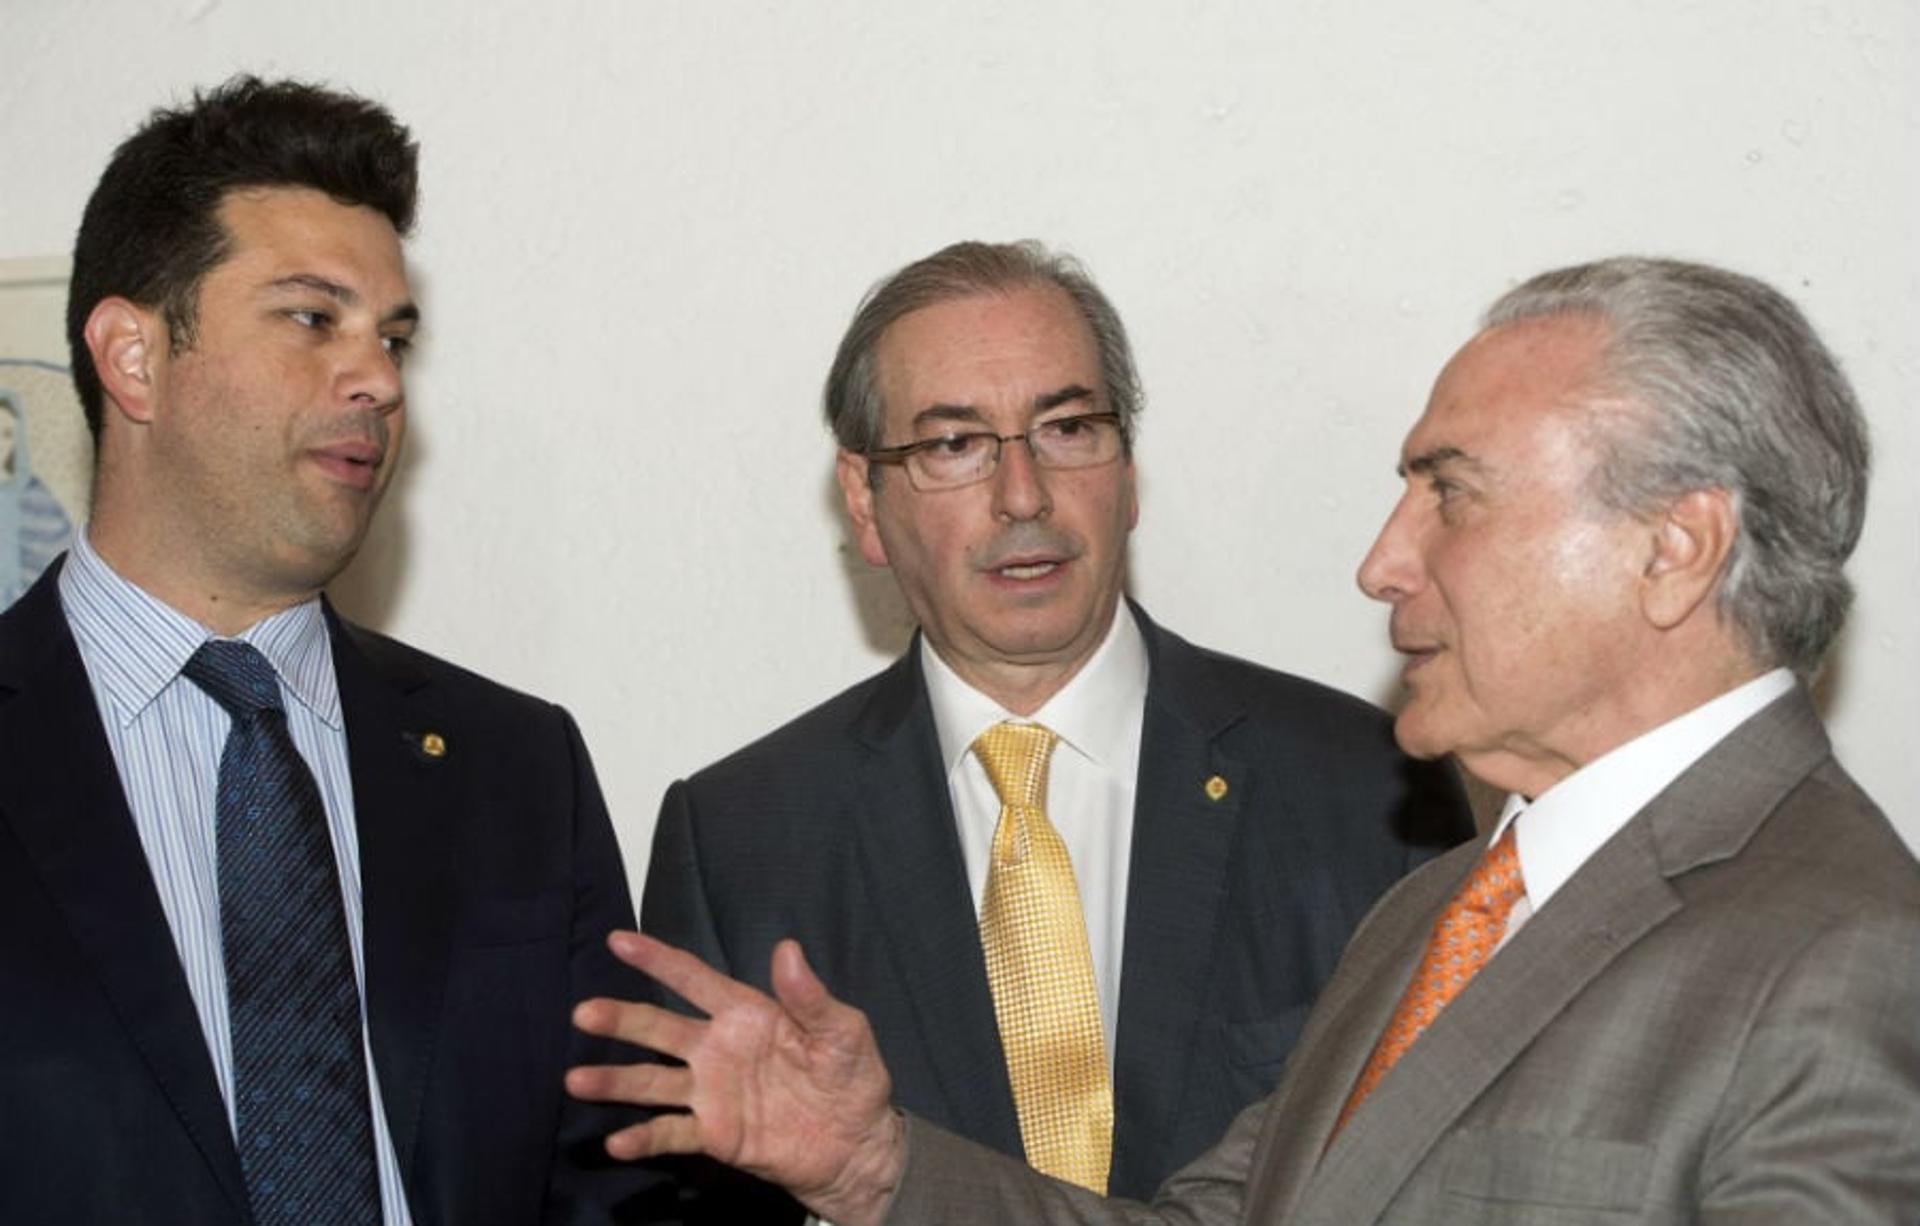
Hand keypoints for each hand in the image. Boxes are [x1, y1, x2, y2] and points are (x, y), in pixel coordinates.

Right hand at [567, 931, 905, 1225]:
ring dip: (615, 1081)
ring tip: (576, 1080)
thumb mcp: (843, 1031)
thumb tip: (788, 949)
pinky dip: (643, 1137)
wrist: (857, 1145)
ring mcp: (711, 1093)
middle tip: (583, 1012)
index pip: (693, 978)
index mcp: (745, 1014)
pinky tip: (617, 1141)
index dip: (657, 958)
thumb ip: (810, 996)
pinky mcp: (715, 1134)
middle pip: (659, 1028)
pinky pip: (671, 1132)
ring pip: (652, 1082)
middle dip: (620, 1018)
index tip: (618, 939)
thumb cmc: (851, 1078)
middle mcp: (717, 1049)